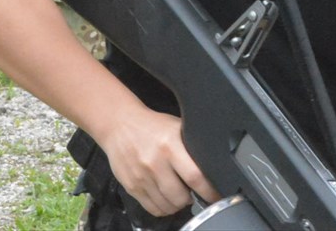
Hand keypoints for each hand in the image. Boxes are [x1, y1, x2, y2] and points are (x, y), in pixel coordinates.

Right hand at [100, 107, 217, 216]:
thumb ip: (190, 146)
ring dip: (177, 205)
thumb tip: (211, 163)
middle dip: (191, 199)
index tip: (215, 196)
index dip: (208, 191)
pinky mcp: (131, 186)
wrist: (120, 125)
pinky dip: (163, 209)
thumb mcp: (176, 127)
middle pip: (180, 197)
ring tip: (179, 196)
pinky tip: (165, 199)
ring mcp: (142, 177)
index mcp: (170, 145)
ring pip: (167, 206)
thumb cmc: (151, 126)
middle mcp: (155, 163)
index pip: (194, 176)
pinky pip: (152, 208)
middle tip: (193, 193)